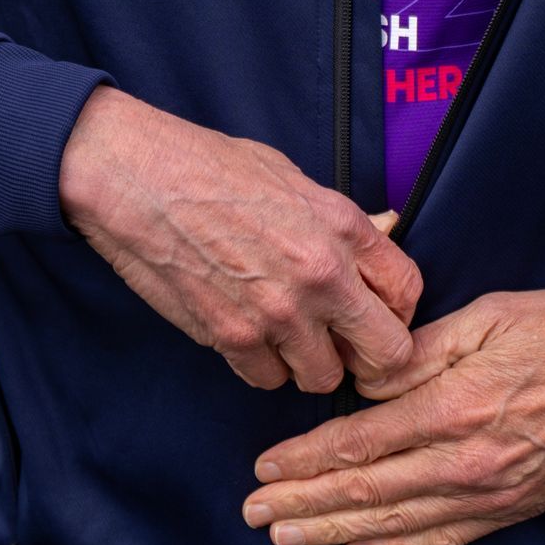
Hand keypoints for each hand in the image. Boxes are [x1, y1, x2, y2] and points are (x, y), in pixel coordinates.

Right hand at [57, 86, 422, 391]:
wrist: (136, 176)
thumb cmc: (207, 165)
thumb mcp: (288, 175)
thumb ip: (339, 218)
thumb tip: (383, 232)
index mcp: (340, 225)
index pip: (408, 293)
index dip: (396, 310)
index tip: (376, 313)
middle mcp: (320, 274)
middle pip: (386, 354)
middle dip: (370, 356)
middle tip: (344, 345)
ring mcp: (277, 312)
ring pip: (324, 379)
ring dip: (308, 363)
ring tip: (284, 333)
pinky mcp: (232, 337)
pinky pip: (267, 379)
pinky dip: (259, 364)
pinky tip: (243, 330)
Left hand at [242, 287, 544, 544]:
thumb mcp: (481, 317)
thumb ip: (416, 352)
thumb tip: (364, 380)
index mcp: (453, 407)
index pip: (360, 444)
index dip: (306, 460)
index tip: (263, 469)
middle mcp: (465, 462)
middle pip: (367, 494)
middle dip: (304, 505)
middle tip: (255, 515)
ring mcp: (488, 494)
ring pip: (397, 525)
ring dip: (336, 533)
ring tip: (288, 538)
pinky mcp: (510, 509)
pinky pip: (443, 539)